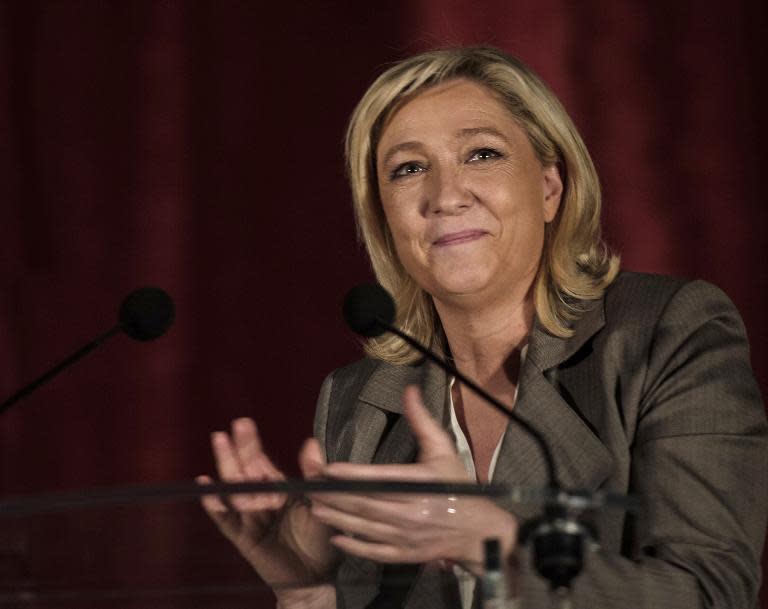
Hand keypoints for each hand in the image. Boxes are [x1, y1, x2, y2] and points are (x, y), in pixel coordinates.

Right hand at [197, 418, 338, 588]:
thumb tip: (311, 442)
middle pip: (245, 471)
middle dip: (239, 449)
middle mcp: (262, 500)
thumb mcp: (321, 502)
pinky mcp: (244, 539)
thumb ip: (313, 475)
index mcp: (279, 489)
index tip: (244, 423)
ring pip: (235, 490)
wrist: (316, 578)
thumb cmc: (321, 539)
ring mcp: (251, 519)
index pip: (261, 462)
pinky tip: (206, 489)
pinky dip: (216, 506)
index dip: (252, 444)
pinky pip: (227, 521)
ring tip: (219, 443)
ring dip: (227, 467)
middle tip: (232, 427)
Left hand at [309, 386, 517, 573]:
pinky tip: (337, 538)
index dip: (352, 475)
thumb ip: (422, 421)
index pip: (380, 479)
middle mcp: (412, 511)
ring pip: (366, 527)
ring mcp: (408, 535)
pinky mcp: (407, 553)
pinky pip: (376, 551)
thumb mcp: (444, 450)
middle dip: (336, 497)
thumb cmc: (459, 487)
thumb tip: (409, 390)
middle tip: (311, 489)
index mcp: (420, 484)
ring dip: (338, 518)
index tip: (330, 469)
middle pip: (366, 504)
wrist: (479, 530)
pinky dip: (356, 546)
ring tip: (316, 508)